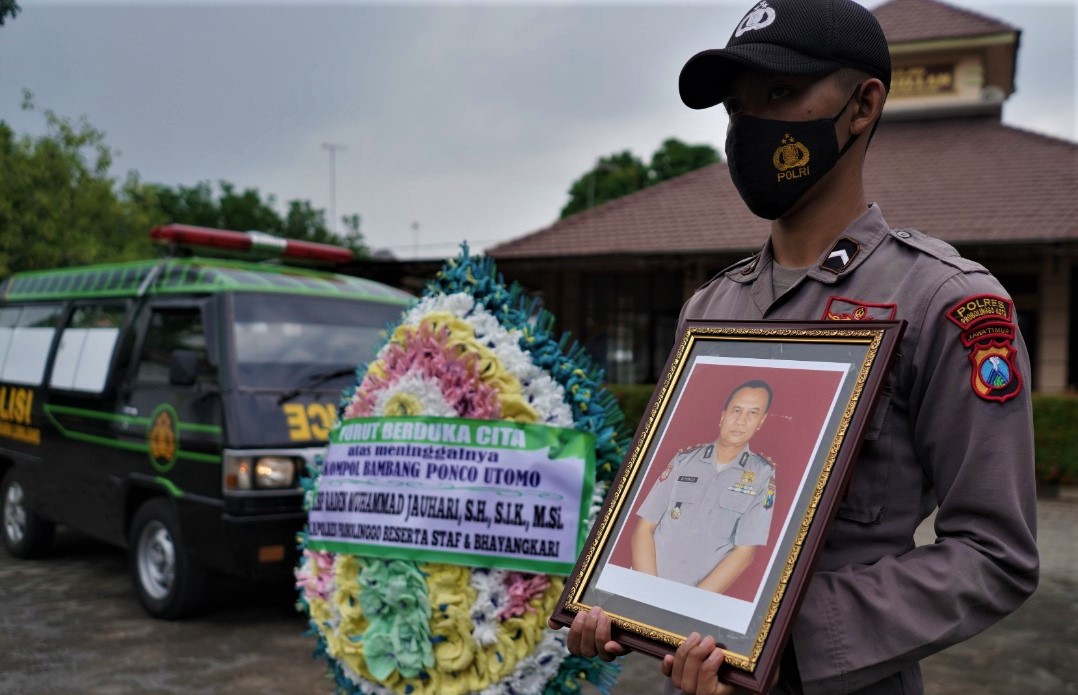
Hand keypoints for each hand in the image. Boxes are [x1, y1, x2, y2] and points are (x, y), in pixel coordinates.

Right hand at [547, 607, 627, 661]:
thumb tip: (551, 623)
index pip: (573, 648)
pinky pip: (621, 652)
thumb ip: (567, 615)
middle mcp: (596, 650)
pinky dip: (615, 649)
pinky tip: (612, 644)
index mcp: (584, 643)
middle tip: (594, 610)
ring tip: (604, 615)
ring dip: (600, 634)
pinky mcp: (626, 646)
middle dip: (589, 630)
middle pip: (587, 651)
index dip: (575, 634)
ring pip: (602, 653)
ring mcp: (611, 650)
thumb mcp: (582, 610)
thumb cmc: (598, 609)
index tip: (580, 615)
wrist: (623, 607)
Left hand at [662, 634, 779, 694]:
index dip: (708, 669)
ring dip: (684, 655)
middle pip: (689, 682)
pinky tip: (669, 655)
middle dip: (696, 657)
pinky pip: (669, 676)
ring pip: (678, 677)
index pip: (707, 688)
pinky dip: (667, 667)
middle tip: (709, 639)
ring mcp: (688, 689)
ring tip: (696, 636)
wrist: (744, 680)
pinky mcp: (679, 679)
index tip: (719, 651)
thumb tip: (768, 673)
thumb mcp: (765, 677)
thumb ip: (767, 677)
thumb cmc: (754, 676)